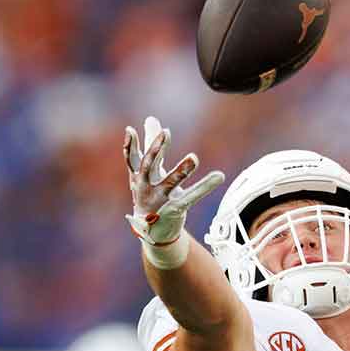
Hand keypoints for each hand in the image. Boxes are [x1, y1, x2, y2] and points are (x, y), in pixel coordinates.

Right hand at [123, 116, 224, 253]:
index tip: (130, 130)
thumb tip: (150, 118)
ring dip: (181, 170)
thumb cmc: (151, 193)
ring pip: (170, 183)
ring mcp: (160, 199)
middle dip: (156, 150)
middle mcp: (146, 187)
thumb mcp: (150, 169)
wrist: (153, 231)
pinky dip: (205, 186)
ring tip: (194, 157)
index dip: (130, 145)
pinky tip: (219, 176)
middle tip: (165, 132)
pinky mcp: (175, 209)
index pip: (132, 159)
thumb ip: (152, 144)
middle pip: (148, 167)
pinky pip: (191, 197)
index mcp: (138, 176)